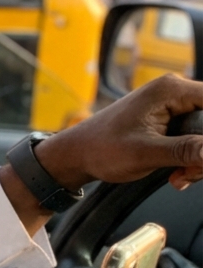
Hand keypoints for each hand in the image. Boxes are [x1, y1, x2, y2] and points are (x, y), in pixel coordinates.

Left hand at [0, 75, 202, 234]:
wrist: (77, 155)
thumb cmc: (101, 148)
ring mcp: (171, 108)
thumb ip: (186, 150)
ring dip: (198, 161)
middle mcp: (174, 93)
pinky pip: (194, 141)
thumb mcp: (147, 153)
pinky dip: (189, 160)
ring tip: (180, 176)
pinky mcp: (168, 123)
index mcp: (170, 90)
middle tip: (191, 172)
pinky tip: (176, 175)